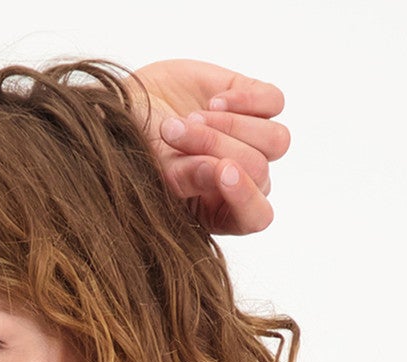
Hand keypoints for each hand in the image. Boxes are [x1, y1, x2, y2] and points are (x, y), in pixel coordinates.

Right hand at [127, 60, 290, 234]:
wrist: (130, 106)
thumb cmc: (140, 150)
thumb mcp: (157, 173)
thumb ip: (187, 179)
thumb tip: (216, 171)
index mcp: (225, 211)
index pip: (257, 215)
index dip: (245, 195)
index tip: (222, 170)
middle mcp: (245, 180)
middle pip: (259, 168)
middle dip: (214, 147)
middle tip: (171, 132)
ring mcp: (254, 142)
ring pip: (276, 140)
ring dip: (229, 125)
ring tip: (190, 118)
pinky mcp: (255, 102)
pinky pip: (274, 102)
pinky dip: (244, 99)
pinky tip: (212, 100)